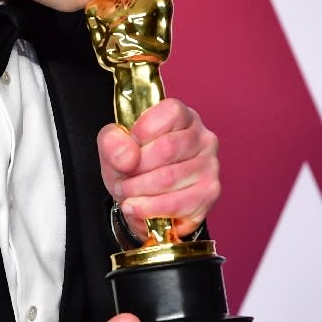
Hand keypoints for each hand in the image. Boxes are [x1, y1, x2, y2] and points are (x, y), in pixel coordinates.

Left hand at [98, 98, 219, 237]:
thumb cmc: (136, 164)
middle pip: (167, 148)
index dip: (142, 131)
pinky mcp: (208, 193)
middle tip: (122, 177)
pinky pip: (175, 203)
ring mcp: (210, 165)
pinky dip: (148, 208)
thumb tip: (128, 157)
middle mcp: (203, 137)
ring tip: (126, 192)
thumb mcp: (114, 145)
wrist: (144, 197)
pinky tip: (135, 206)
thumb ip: (112, 142)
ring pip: (169, 178)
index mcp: (183, 116)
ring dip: (138, 189)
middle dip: (136, 168)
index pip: (171, 113)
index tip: (129, 147)